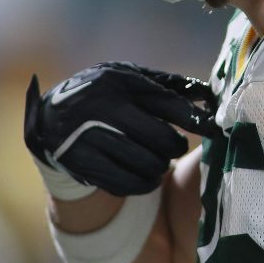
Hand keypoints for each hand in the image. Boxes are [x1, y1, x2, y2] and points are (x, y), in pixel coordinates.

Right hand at [24, 61, 218, 195]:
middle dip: (173, 146)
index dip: (197, 120)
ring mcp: (89, 137)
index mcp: (118, 81)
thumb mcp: (127, 78)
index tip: (213, 129)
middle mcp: (102, 107)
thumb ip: (166, 86)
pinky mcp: (82, 164)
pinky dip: (142, 184)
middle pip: (160, 138)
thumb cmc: (102, 94)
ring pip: (146, 164)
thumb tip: (210, 94)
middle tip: (173, 146)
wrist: (49, 119)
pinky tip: (145, 177)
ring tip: (157, 160)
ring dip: (159, 166)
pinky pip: (126, 183)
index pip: (169, 104)